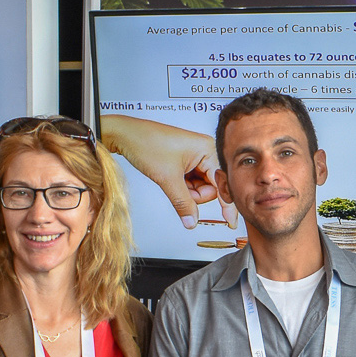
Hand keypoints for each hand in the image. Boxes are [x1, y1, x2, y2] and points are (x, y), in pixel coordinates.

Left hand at [99, 114, 237, 229]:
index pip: (223, 183)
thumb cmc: (145, 143)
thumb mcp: (167, 178)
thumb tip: (192, 221)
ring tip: (171, 181)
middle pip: (212, 187)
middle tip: (178, 189)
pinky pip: (192, 182)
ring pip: (201, 187)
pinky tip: (170, 179)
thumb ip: (183, 203)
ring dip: (187, 191)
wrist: (125, 135)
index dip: (226, 203)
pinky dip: (182, 187)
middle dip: (195, 194)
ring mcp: (196, 156)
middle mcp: (205, 151)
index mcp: (208, 149)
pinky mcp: (187, 160)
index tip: (231, 221)